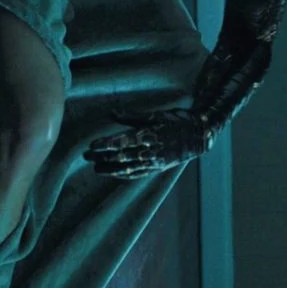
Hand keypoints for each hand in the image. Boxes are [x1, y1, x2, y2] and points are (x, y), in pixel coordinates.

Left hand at [84, 108, 211, 177]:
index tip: (91, 146)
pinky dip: (125, 174)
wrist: (200, 136)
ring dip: (111, 169)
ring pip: (128, 167)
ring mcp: (155, 161)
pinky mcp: (159, 168)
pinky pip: (139, 173)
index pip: (122, 142)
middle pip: (121, 156)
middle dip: (103, 157)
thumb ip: (132, 116)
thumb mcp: (156, 114)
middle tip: (86, 157)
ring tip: (97, 168)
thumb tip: (112, 113)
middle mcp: (151, 151)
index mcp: (149, 135)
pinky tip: (116, 174)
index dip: (105, 145)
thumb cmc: (178, 121)